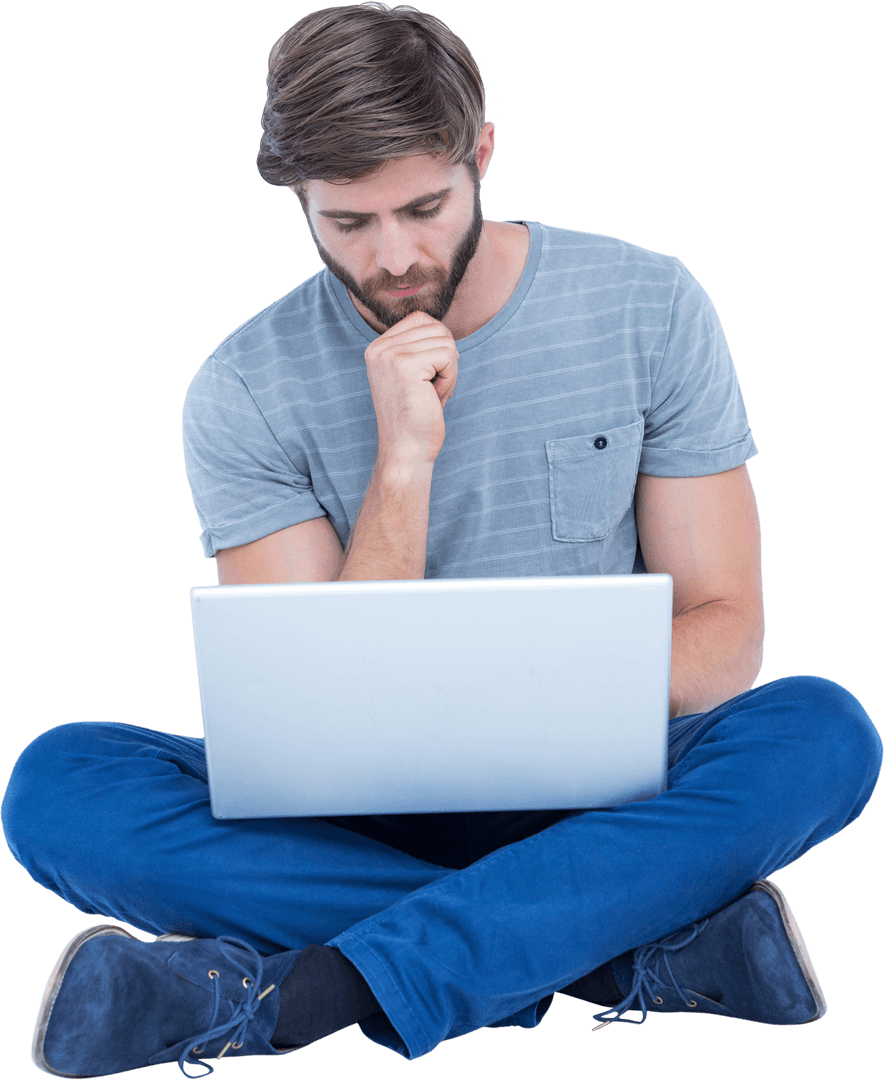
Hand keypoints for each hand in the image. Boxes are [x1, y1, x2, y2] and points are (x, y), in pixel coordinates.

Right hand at [363, 310, 457, 465]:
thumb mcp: (412, 376)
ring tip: (432, 395)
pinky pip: (448, 356)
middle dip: (446, 360)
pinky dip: (450, 379)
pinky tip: (435, 398)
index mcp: (378, 348)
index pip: (422, 320)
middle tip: (432, 390)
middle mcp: (379, 348)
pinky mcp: (406, 365)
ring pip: (446, 341)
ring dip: (449, 372)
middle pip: (437, 328)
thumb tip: (444, 330)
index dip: (438, 347)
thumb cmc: (416, 418)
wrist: (406, 451)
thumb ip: (420, 349)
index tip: (428, 378)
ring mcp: (390, 355)